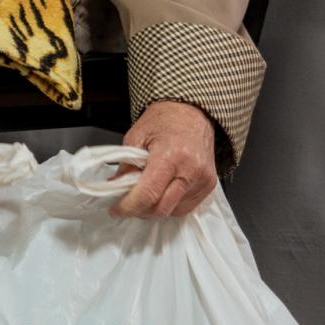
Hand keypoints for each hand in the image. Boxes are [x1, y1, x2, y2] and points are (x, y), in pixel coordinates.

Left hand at [115, 100, 218, 218]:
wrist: (192, 113)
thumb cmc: (163, 122)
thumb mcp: (135, 137)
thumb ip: (125, 166)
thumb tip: (115, 188)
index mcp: (170, 156)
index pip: (149, 194)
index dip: (129, 207)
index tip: (115, 210)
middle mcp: (190, 170)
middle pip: (161, 208)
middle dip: (139, 211)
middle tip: (126, 203)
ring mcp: (203, 180)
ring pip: (173, 211)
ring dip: (154, 209)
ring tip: (144, 193)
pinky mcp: (209, 185)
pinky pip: (185, 207)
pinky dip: (169, 205)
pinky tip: (161, 193)